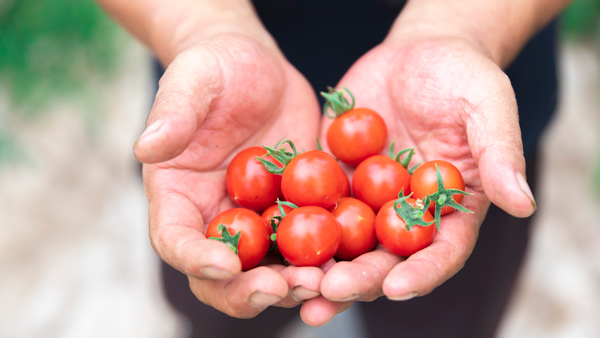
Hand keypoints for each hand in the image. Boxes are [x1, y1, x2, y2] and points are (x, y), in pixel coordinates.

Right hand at [136, 33, 347, 324]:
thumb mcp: (194, 78)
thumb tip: (146, 146)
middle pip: (222, 275)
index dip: (196, 258)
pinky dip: (325, 259)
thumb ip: (173, 111)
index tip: (227, 263)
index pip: (175, 240)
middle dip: (249, 289)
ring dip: (292, 283)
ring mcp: (255, 221)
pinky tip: (350, 259)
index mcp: (178, 195)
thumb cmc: (216, 67)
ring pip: (268, 270)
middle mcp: (213, 218)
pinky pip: (306, 245)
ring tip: (322, 281)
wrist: (259, 69)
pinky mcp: (292, 213)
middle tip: (284, 287)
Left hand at [319, 36, 536, 302]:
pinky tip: (271, 236)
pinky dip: (294, 223)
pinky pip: (312, 204)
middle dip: (360, 279)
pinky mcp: (334, 178)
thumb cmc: (463, 78)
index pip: (440, 252)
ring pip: (344, 243)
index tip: (397, 287)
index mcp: (449, 210)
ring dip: (320, 268)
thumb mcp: (487, 106)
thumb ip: (500, 153)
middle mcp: (406, 215)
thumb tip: (523, 203)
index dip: (421, 273)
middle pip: (385, 258)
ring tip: (294, 289)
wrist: (418, 52)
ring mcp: (367, 200)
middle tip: (331, 291)